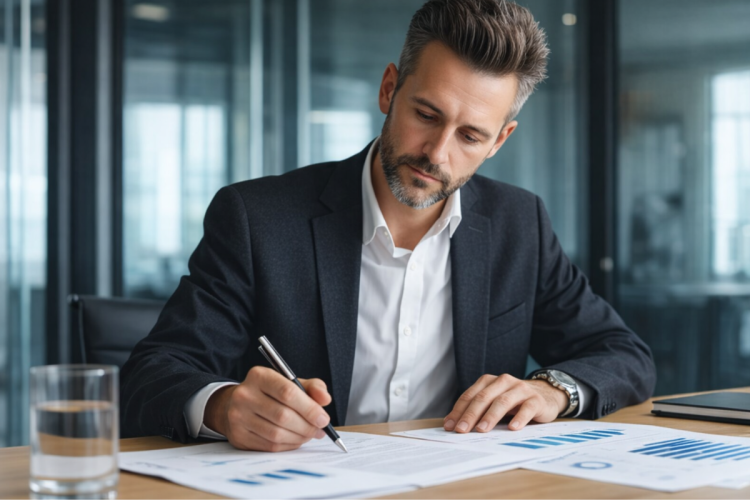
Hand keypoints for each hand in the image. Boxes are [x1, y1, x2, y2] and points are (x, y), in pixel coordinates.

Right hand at [204, 366, 331, 451]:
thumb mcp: (290, 383)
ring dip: (299, 437)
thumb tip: (325, 399)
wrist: (237, 404)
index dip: (309, 408)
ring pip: (277, 434)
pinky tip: (295, 439)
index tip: (323, 418)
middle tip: (319, 430)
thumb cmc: (270, 393)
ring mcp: (238, 417)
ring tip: (309, 434)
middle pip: (283, 416)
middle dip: (307, 426)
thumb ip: (312, 387)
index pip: (287, 392)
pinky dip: (288, 445)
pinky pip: (269, 446)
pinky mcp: (238, 436)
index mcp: (259, 376)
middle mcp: (244, 395)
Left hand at [443, 373, 567, 432]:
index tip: (450, 426)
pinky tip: (512, 428)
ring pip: (503, 401)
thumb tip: (453, 425)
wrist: (546, 394)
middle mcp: (504, 382)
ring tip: (482, 430)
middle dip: (470, 414)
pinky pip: (526, 408)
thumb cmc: (514, 402)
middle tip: (461, 430)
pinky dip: (519, 418)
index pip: (470, 396)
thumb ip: (477, 410)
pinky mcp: (536, 400)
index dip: (458, 411)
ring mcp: (520, 389)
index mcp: (489, 381)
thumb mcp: (494, 402)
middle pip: (483, 398)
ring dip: (490, 416)